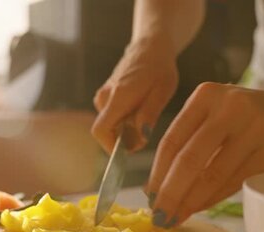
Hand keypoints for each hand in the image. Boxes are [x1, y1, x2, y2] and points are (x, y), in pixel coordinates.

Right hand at [92, 37, 178, 152]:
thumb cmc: (159, 68)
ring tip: (145, 110)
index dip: (112, 147)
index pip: (101, 130)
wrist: (150, 47)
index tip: (129, 150)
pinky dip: (125, 119)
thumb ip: (149, 114)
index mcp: (118, 97)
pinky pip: (112, 117)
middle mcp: (104, 97)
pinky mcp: (105, 97)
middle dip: (125, 136)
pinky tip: (139, 106)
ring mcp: (103, 96)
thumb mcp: (162, 91)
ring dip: (127, 127)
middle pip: (107, 131)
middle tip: (147, 125)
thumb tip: (140, 138)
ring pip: (111, 125)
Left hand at [146, 82, 263, 226]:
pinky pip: (236, 182)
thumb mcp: (214, 115)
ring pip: (212, 174)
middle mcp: (229, 106)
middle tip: (160, 217)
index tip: (149, 198)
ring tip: (177, 217)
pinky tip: (201, 208)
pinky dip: (214, 199)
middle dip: (170, 193)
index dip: (157, 174)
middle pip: (189, 159)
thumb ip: (188, 142)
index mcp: (206, 95)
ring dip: (191, 202)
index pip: (172, 140)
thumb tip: (156, 189)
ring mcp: (255, 126)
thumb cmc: (245, 119)